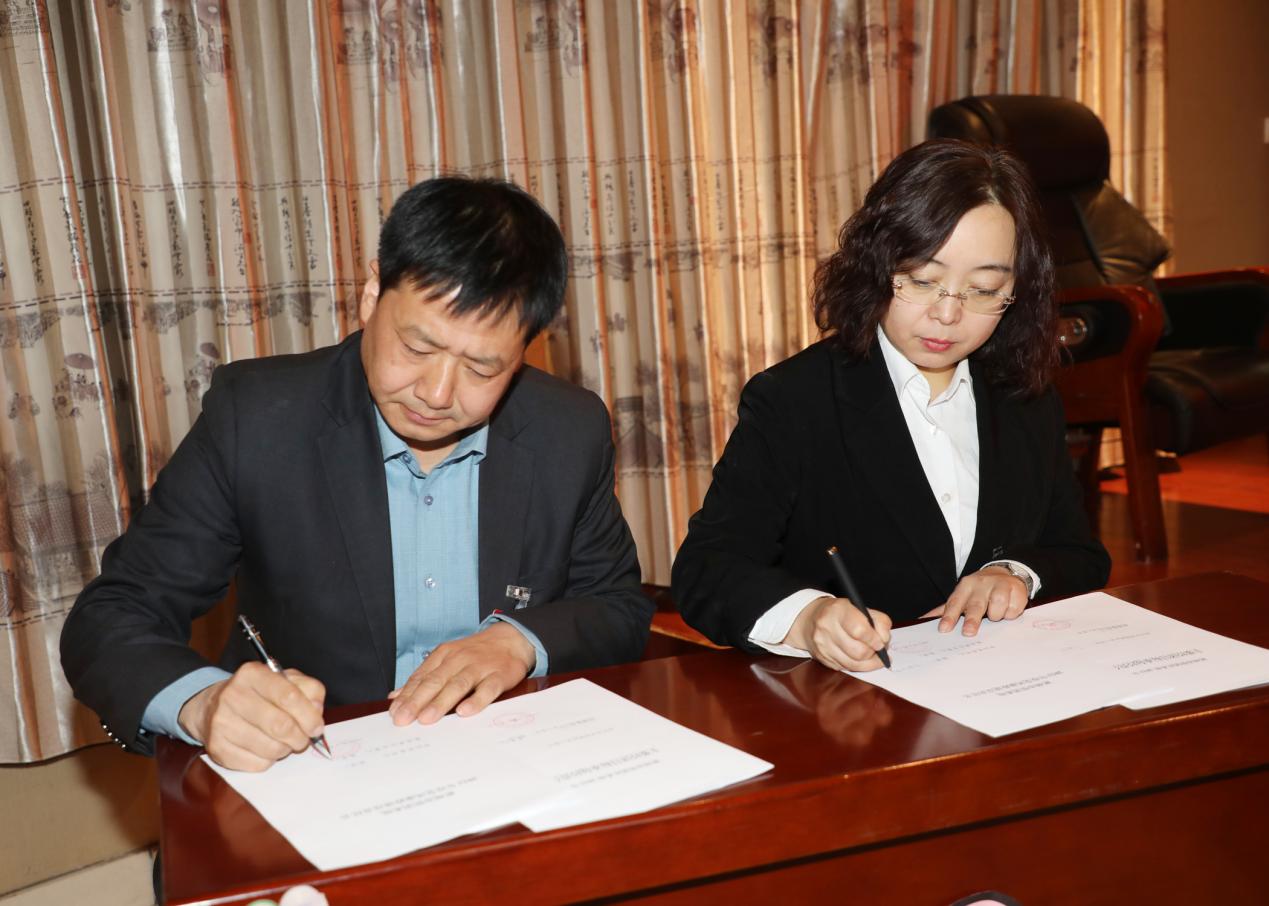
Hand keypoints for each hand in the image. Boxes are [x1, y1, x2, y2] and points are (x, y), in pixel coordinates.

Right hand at [178, 662, 325, 771]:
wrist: (212, 708)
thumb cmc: (258, 694)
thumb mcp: (285, 680)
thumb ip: (308, 688)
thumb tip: (317, 709)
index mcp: (252, 674)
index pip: (289, 696)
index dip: (309, 715)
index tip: (317, 726)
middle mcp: (233, 695)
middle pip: (281, 726)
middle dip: (300, 737)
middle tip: (304, 739)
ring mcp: (221, 723)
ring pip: (270, 748)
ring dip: (285, 750)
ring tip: (284, 742)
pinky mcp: (217, 748)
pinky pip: (256, 764)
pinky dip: (269, 760)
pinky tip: (265, 749)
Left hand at [388, 622, 534, 725]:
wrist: (512, 639)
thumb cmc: (476, 654)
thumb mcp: (447, 659)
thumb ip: (423, 677)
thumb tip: (396, 696)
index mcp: (444, 655)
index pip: (422, 677)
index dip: (407, 696)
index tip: (394, 713)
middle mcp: (460, 659)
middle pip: (436, 681)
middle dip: (417, 701)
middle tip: (403, 719)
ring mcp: (480, 667)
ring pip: (458, 685)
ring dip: (441, 702)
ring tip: (426, 719)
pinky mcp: (499, 676)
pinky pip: (487, 689)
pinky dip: (476, 700)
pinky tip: (464, 712)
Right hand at [781, 596, 891, 671]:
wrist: (811, 618)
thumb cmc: (842, 613)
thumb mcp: (862, 608)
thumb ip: (880, 621)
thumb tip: (884, 640)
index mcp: (838, 610)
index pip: (860, 630)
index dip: (874, 639)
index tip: (881, 642)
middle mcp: (826, 627)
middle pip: (858, 652)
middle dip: (873, 653)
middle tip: (877, 649)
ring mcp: (822, 644)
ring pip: (853, 664)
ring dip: (868, 662)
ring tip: (871, 655)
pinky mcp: (821, 658)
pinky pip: (846, 668)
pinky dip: (856, 665)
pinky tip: (857, 656)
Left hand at [922, 566, 1027, 635]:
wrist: (1005, 573)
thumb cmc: (980, 590)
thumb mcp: (962, 595)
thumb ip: (946, 609)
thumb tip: (923, 620)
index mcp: (965, 586)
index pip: (955, 602)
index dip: (949, 616)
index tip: (944, 629)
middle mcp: (982, 584)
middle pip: (976, 604)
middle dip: (971, 620)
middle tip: (967, 632)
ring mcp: (1000, 585)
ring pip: (997, 605)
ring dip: (996, 615)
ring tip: (995, 616)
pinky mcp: (1017, 590)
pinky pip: (1013, 608)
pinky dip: (1010, 613)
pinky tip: (1008, 610)